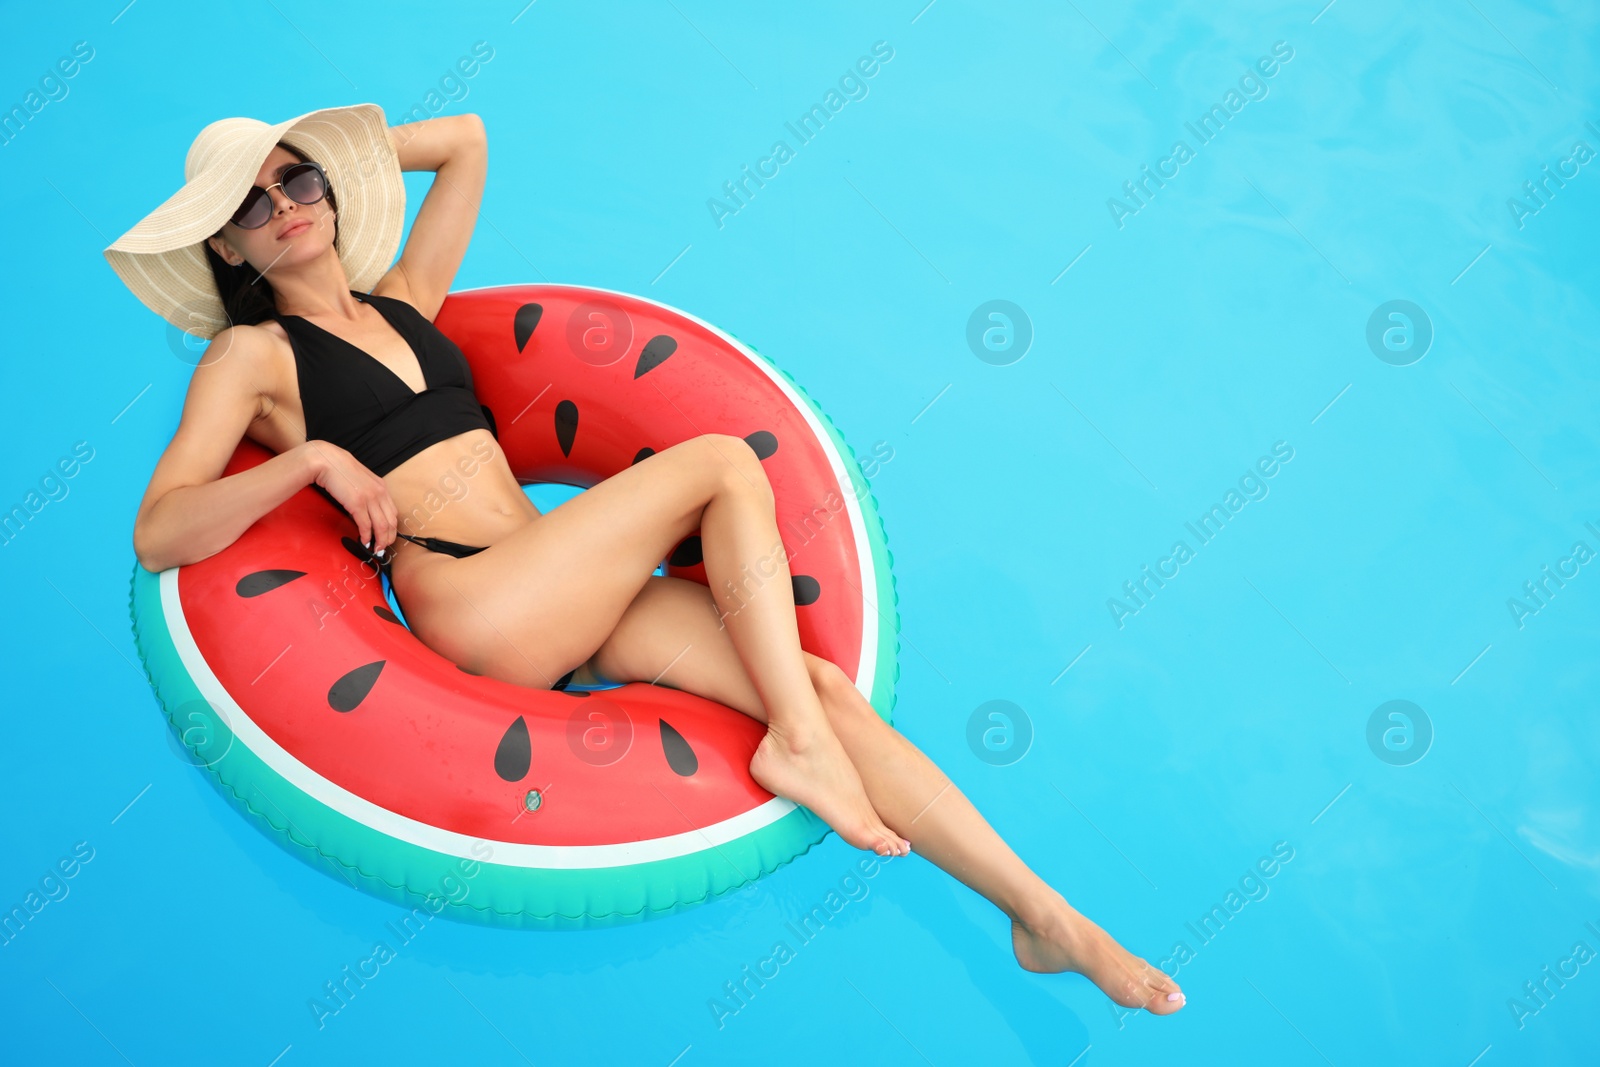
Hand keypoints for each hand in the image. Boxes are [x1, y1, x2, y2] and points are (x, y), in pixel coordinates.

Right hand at [303, 441, 397, 555]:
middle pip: (391, 522)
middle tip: (383, 548)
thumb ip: (368, 492)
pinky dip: (366, 536)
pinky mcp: (357, 503)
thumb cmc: (340, 469)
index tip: (388, 537)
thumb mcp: (361, 480)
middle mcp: (379, 492)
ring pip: (382, 526)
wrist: (326, 460)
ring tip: (375, 549)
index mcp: (381, 487)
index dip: (392, 528)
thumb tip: (368, 509)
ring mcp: (369, 498)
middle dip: (388, 538)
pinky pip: (366, 525)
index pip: (393, 513)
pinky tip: (364, 541)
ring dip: (379, 541)